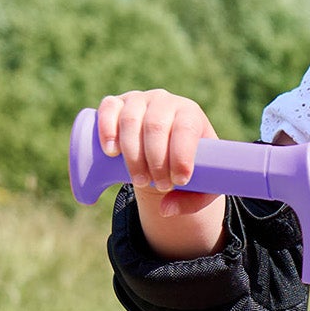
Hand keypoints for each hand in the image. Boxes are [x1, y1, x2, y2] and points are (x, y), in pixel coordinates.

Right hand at [96, 90, 219, 217]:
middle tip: (160, 186)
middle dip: (156, 161)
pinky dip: (107, 128)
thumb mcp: (202, 185)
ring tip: (139, 180)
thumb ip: (192, 201)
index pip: (185, 128)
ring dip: (132, 154)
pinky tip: (111, 151)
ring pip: (131, 119)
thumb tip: (165, 210)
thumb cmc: (185, 165)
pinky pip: (108, 108)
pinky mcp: (116, 105)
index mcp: (189, 114)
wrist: (162, 148)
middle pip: (156, 125)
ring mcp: (138, 101)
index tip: (180, 181)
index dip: (181, 155)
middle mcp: (164, 102)